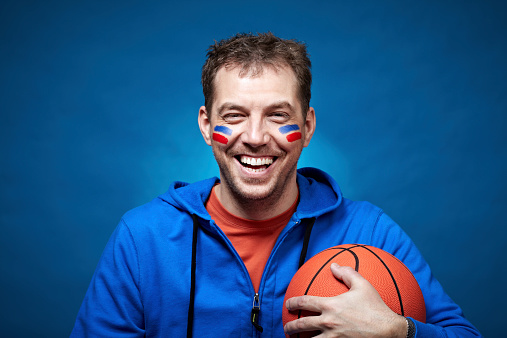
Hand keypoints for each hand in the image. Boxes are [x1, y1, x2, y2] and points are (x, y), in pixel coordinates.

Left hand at [283, 263, 406, 336]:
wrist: (389, 331)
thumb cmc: (376, 308)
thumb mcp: (363, 285)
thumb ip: (347, 273)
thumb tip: (334, 265)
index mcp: (331, 305)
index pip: (305, 302)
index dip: (293, 303)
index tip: (288, 304)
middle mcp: (328, 322)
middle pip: (302, 324)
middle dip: (291, 327)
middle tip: (287, 327)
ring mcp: (333, 337)